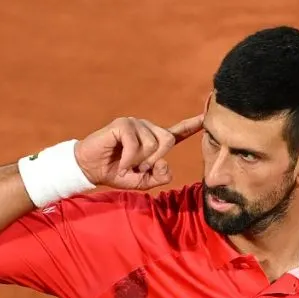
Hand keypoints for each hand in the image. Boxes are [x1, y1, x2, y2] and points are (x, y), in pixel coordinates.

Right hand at [74, 114, 203, 190]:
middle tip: (137, 167)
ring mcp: (135, 124)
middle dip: (154, 159)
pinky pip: (136, 144)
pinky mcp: (123, 124)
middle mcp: (147, 128)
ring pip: (152, 144)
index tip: (207, 116)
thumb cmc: (116, 173)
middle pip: (168, 141)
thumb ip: (159, 177)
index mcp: (154, 141)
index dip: (193, 125)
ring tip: (125, 163)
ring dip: (138, 161)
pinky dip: (129, 158)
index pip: (178, 132)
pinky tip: (120, 162)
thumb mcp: (142, 181)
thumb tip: (164, 163)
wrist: (92, 169)